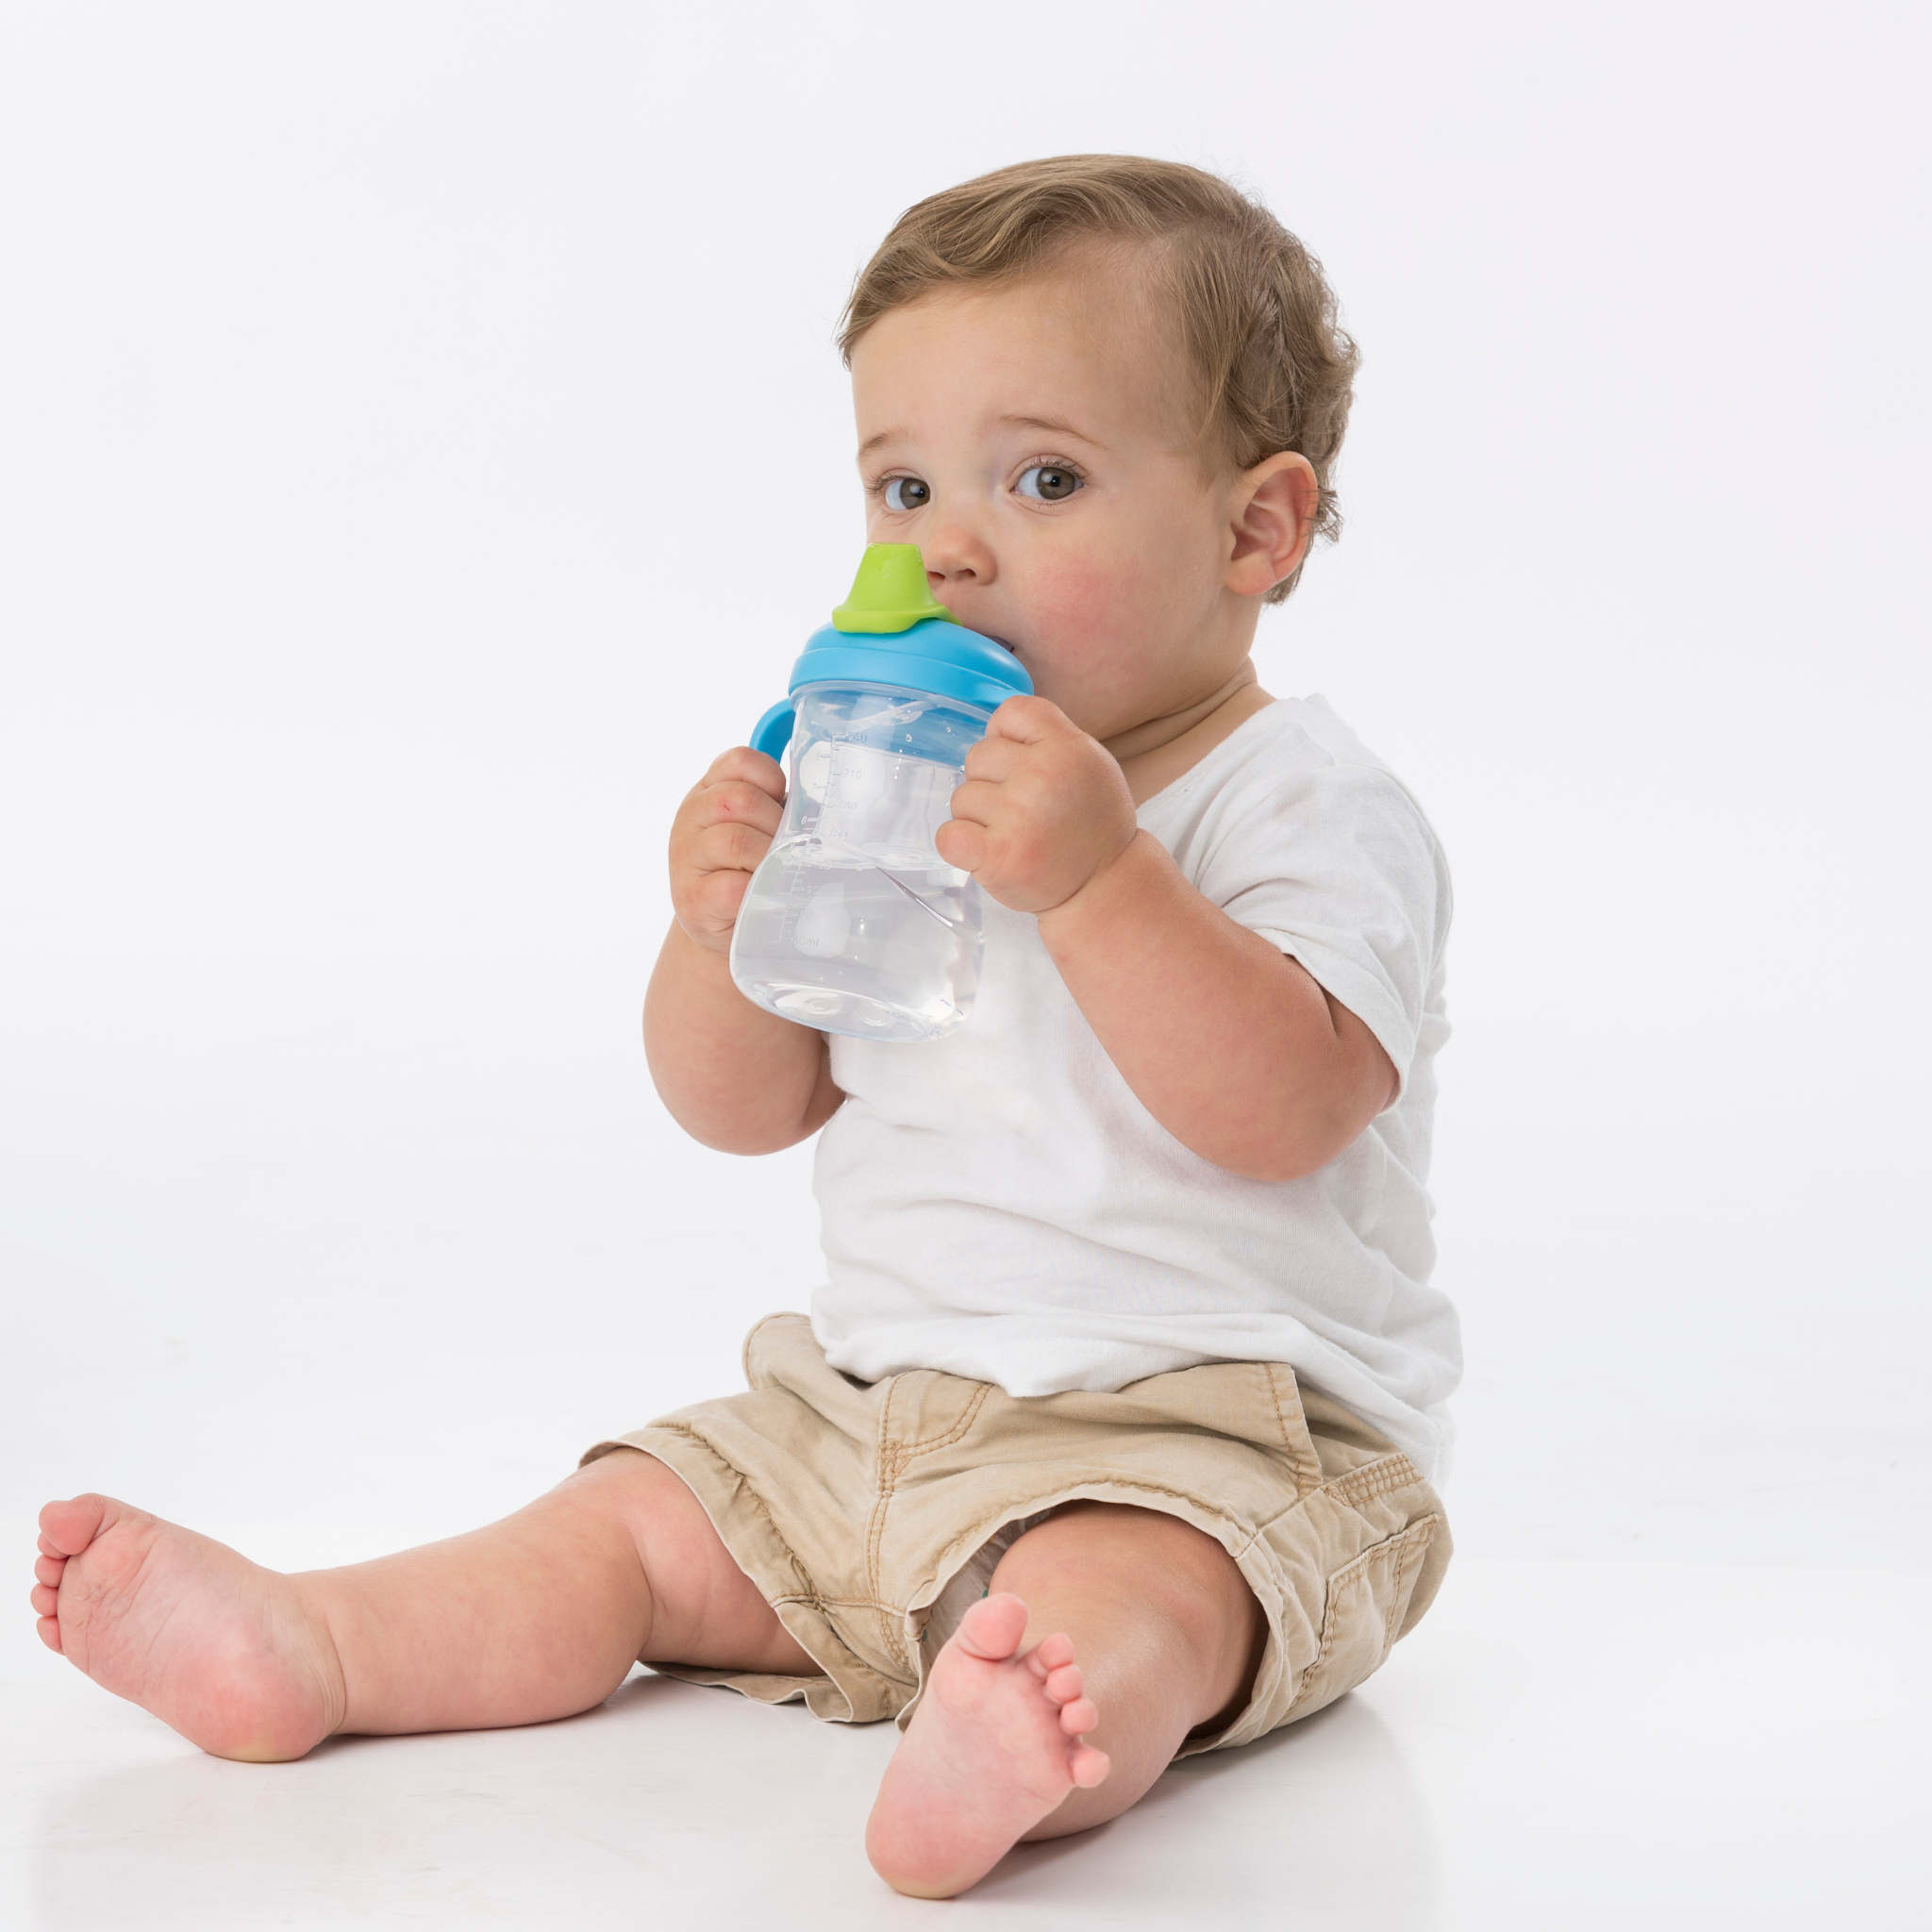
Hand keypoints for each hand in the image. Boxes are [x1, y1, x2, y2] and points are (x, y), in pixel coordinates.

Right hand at [668, 746, 785, 952]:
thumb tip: (825, 805)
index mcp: (709, 790)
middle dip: (776, 824)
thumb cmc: (752, 869)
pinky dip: (757, 890)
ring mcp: (686, 857)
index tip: (783, 805)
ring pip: (735, 839)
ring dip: (768, 856)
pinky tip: (765, 894)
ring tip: (778, 870)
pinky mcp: (694, 898)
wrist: (727, 927)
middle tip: (788, 848)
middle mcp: (690, 817)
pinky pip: (732, 885)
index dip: (772, 779)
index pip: (739, 760)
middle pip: (739, 799)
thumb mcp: (760, 826)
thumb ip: (779, 805)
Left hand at [937, 696, 1137, 914]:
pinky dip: (960, 846)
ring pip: (961, 797)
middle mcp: (1042, 775)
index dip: (1007, 739)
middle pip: (978, 755)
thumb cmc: (1090, 824)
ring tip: (1015, 836)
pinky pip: (948, 836)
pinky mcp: (997, 854)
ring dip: (979, 819)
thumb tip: (994, 727)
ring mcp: (1018, 815)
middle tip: (1023, 811)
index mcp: (1068, 747)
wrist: (1105, 885)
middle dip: (991, 783)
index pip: (1011, 711)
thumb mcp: (1089, 764)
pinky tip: (989, 853)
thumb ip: (1048, 739)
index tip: (1023, 767)